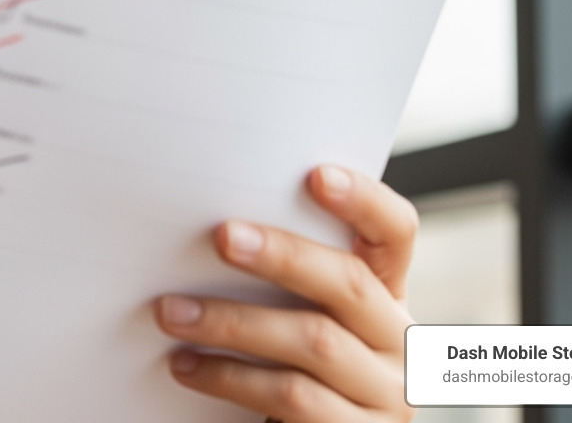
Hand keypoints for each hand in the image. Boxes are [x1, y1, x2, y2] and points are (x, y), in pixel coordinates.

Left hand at [154, 165, 416, 421]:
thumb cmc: (294, 370)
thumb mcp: (303, 318)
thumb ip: (285, 278)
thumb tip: (215, 227)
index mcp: (387, 294)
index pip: (395, 233)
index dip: (364, 201)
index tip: (316, 175)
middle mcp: (399, 339)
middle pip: (350, 282)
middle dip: (282, 255)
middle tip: (222, 236)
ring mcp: (388, 393)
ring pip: (313, 341)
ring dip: (232, 322)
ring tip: (172, 312)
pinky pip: (291, 396)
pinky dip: (229, 377)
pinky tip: (186, 366)